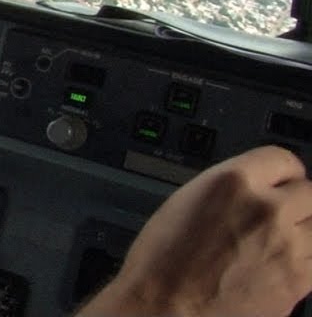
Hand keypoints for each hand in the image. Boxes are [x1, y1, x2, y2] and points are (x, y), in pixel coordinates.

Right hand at [79, 146, 311, 316]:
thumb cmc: (162, 264)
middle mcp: (266, 208)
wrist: (166, 309)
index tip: (279, 182)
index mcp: (232, 181)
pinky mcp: (299, 279)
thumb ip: (227, 191)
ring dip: (303, 232)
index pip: (282, 158)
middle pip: (309, 191)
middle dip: (295, 202)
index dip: (280, 173)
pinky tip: (281, 265)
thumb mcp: (185, 203)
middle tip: (279, 216)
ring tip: (277, 244)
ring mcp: (288, 244)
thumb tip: (251, 190)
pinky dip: (305, 260)